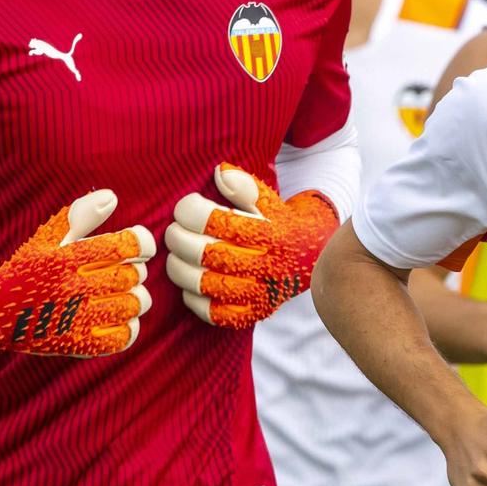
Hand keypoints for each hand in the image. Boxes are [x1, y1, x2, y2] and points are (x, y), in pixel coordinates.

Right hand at [0, 190, 152, 355]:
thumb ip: (81, 215)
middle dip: (135, 271)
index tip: (138, 246)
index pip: (122, 246)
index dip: (140, 243)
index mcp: (64, 258)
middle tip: (124, 272)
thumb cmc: (27, 269)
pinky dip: (128, 328)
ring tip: (124, 296)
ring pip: (131, 305)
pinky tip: (118, 319)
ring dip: (134, 299)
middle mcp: (69, 288)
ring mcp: (73, 319)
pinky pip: (121, 338)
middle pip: (131, 276)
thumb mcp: (47, 238)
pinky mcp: (76, 344)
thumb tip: (111, 196)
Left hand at [166, 164, 338, 327]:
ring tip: (175, 255)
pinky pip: (215, 314)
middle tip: (173, 230)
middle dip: (180, 239)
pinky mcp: (253, 313)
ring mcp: (260, 294)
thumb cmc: (281, 224)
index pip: (223, 223)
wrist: (313, 258)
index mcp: (273, 235)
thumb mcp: (270, 201)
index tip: (185, 206)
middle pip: (210, 255)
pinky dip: (195, 299)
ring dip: (181, 268)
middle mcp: (268, 266)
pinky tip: (191, 283)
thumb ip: (245, 187)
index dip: (193, 212)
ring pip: (207, 285)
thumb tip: (220, 172)